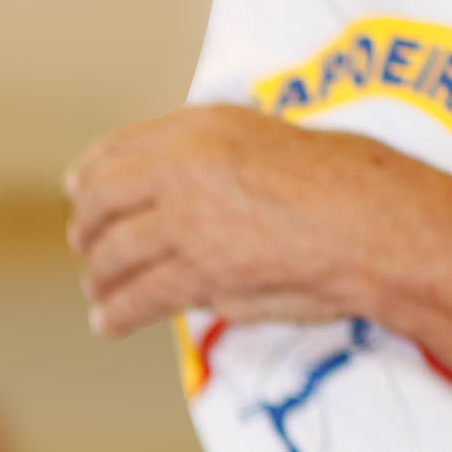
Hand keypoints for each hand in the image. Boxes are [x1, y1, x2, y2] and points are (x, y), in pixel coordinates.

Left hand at [66, 110, 416, 343]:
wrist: (373, 223)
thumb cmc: (344, 181)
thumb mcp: (269, 138)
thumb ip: (218, 154)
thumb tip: (182, 183)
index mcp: (200, 126)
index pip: (121, 147)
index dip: (92, 172)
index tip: (78, 188)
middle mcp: (182, 166)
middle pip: (105, 200)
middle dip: (89, 228)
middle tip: (84, 245)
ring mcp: (185, 220)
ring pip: (114, 253)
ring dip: (99, 277)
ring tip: (97, 291)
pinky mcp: (196, 271)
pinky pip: (138, 297)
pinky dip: (116, 315)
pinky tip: (108, 324)